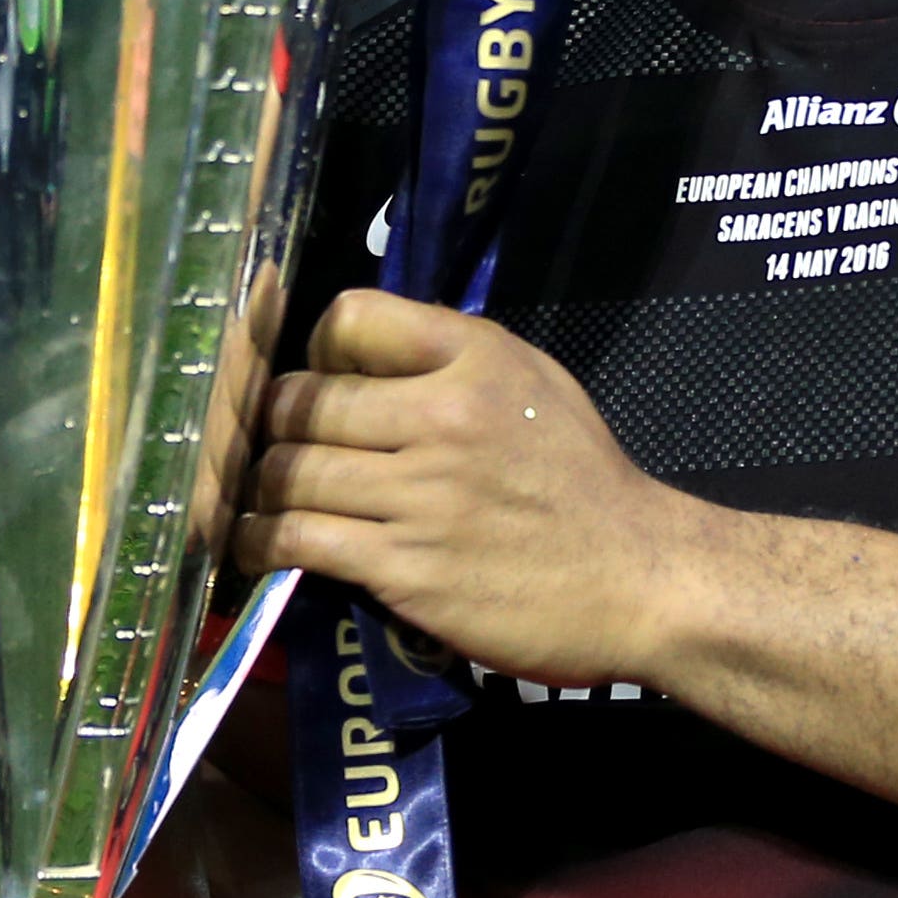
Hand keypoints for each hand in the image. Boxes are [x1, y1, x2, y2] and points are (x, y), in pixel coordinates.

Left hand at [228, 291, 687, 687]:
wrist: (640, 581)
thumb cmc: (584, 483)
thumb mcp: (534, 385)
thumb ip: (452, 358)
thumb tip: (360, 354)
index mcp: (476, 359)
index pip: (350, 317)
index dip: (318, 350)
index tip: (322, 385)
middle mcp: (444, 415)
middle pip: (303, 402)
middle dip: (273, 427)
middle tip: (270, 449)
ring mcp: (422, 495)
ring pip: (290, 472)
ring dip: (260, 488)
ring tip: (256, 499)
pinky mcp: (406, 566)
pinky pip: (300, 539)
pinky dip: (263, 542)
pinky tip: (258, 546)